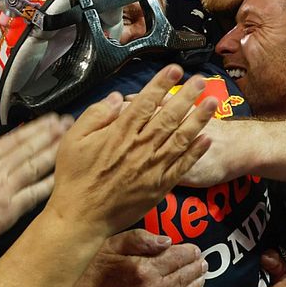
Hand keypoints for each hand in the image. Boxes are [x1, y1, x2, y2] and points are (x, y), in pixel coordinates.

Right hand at [0, 113, 69, 256]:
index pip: (14, 139)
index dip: (34, 128)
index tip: (50, 118)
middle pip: (28, 148)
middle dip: (50, 134)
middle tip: (68, 123)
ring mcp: (4, 189)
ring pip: (34, 166)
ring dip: (53, 152)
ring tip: (70, 141)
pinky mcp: (8, 210)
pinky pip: (33, 195)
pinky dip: (48, 184)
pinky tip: (63, 176)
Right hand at [46, 65, 215, 237]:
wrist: (82, 217)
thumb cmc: (74, 178)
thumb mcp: (73, 140)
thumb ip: (95, 116)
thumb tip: (117, 99)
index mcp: (119, 133)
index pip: (146, 102)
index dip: (161, 83)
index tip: (174, 69)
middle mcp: (140, 147)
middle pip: (169, 116)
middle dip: (187, 96)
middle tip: (201, 80)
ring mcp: (152, 168)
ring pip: (181, 138)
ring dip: (198, 119)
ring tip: (212, 103)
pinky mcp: (159, 186)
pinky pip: (182, 166)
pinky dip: (195, 152)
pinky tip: (206, 138)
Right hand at [51, 229, 206, 286]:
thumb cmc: (85, 274)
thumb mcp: (108, 246)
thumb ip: (139, 239)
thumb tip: (168, 240)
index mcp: (144, 270)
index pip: (179, 258)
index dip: (190, 252)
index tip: (196, 249)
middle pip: (185, 278)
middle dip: (196, 269)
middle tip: (203, 263)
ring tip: (199, 279)